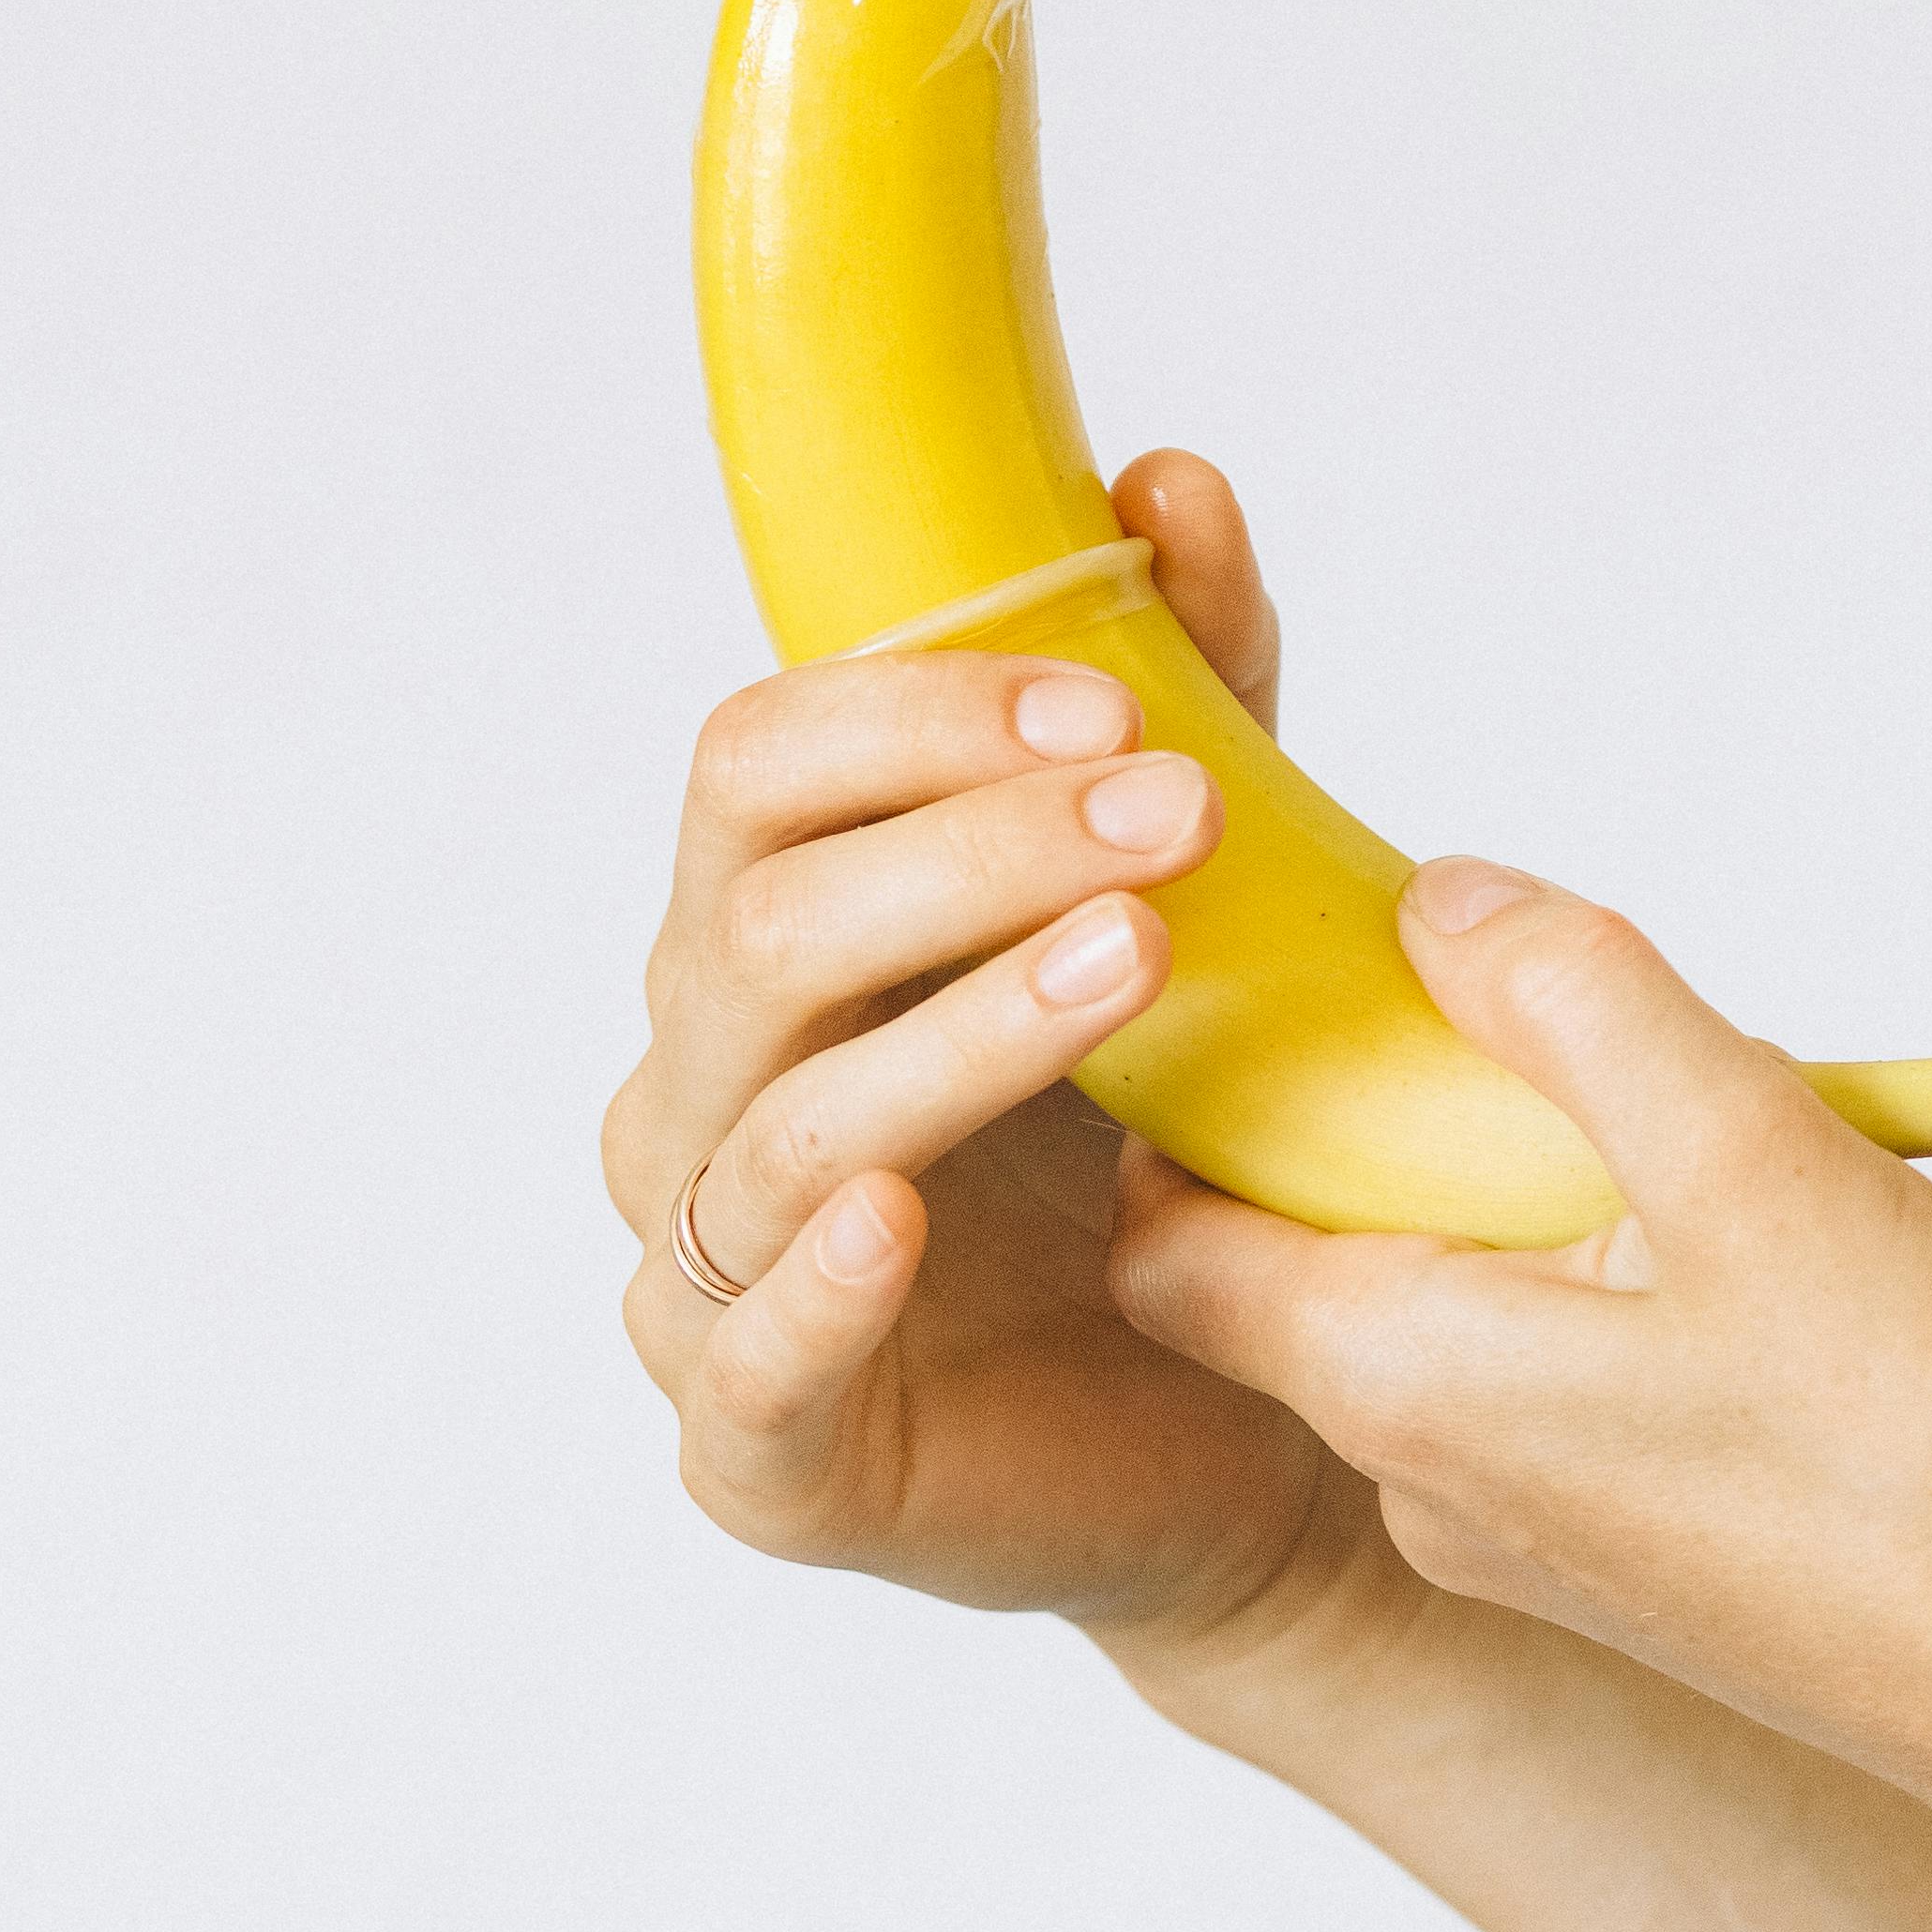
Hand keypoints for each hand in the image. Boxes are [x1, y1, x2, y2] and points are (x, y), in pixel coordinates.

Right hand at [604, 455, 1411, 1682]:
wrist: (1229, 1432)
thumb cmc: (1161, 1148)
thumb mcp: (1194, 901)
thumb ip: (1183, 696)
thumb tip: (1167, 483)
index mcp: (763, 927)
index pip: (756, 765)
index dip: (914, 716)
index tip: (1112, 701)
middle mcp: (702, 1083)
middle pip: (761, 921)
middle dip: (969, 850)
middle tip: (1176, 816)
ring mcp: (707, 1269)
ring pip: (786, 1122)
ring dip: (960, 1032)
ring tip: (1133, 963)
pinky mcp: (759, 1448)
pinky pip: (746, 1360)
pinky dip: (814, 1288)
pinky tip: (902, 1224)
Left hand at [1106, 857, 1931, 1844]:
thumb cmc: (1920, 1444)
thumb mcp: (1745, 1150)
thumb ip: (1571, 998)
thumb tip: (1435, 902)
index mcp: (1399, 1382)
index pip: (1165, 1241)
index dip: (1184, 1102)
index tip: (1281, 982)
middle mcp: (1424, 1482)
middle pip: (1303, 1261)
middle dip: (1374, 1115)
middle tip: (1503, 1001)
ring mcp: (1530, 1540)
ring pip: (1444, 1314)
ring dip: (1506, 1194)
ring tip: (1658, 1106)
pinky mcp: (1632, 1564)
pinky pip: (1547, 1382)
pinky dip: (1593, 1281)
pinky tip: (1739, 1236)